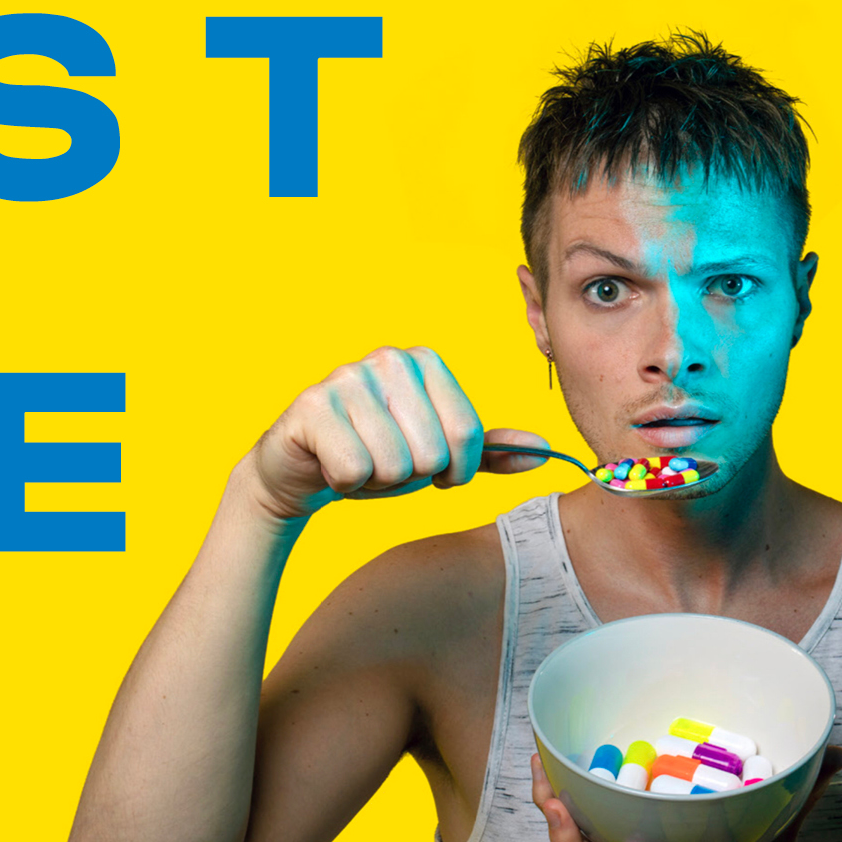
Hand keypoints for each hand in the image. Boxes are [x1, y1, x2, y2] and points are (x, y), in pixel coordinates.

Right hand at [243, 345, 550, 521]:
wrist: (299, 471)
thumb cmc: (373, 457)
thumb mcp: (435, 455)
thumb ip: (486, 451)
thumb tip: (542, 450)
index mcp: (425, 362)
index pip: (468, 435)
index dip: (452, 470)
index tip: (427, 468)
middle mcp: (388, 360)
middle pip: (433, 452)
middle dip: (409, 476)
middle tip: (382, 464)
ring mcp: (347, 378)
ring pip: (394, 464)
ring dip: (376, 481)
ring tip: (356, 462)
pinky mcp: (312, 407)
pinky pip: (354, 468)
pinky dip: (344, 482)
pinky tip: (330, 465)